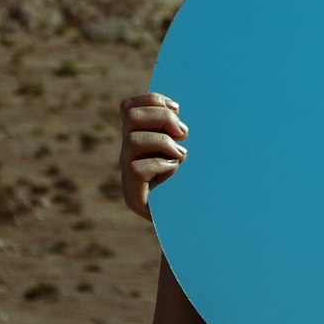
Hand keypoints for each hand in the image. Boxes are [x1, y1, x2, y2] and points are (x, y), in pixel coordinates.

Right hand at [119, 92, 188, 222]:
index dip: (153, 100)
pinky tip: (175, 172)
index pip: (130, 107)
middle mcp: (128, 154)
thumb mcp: (188, 149)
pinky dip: (160, 165)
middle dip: (161, 117)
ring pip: (132, 140)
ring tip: (181, 155)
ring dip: (164, 142)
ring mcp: (127, 174)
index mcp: (139, 138)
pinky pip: (137, 168)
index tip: (178, 109)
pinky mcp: (132, 194)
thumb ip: (180, 130)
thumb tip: (182, 108)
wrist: (194, 223)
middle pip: (130, 115)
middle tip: (183, 134)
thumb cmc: (196, 183)